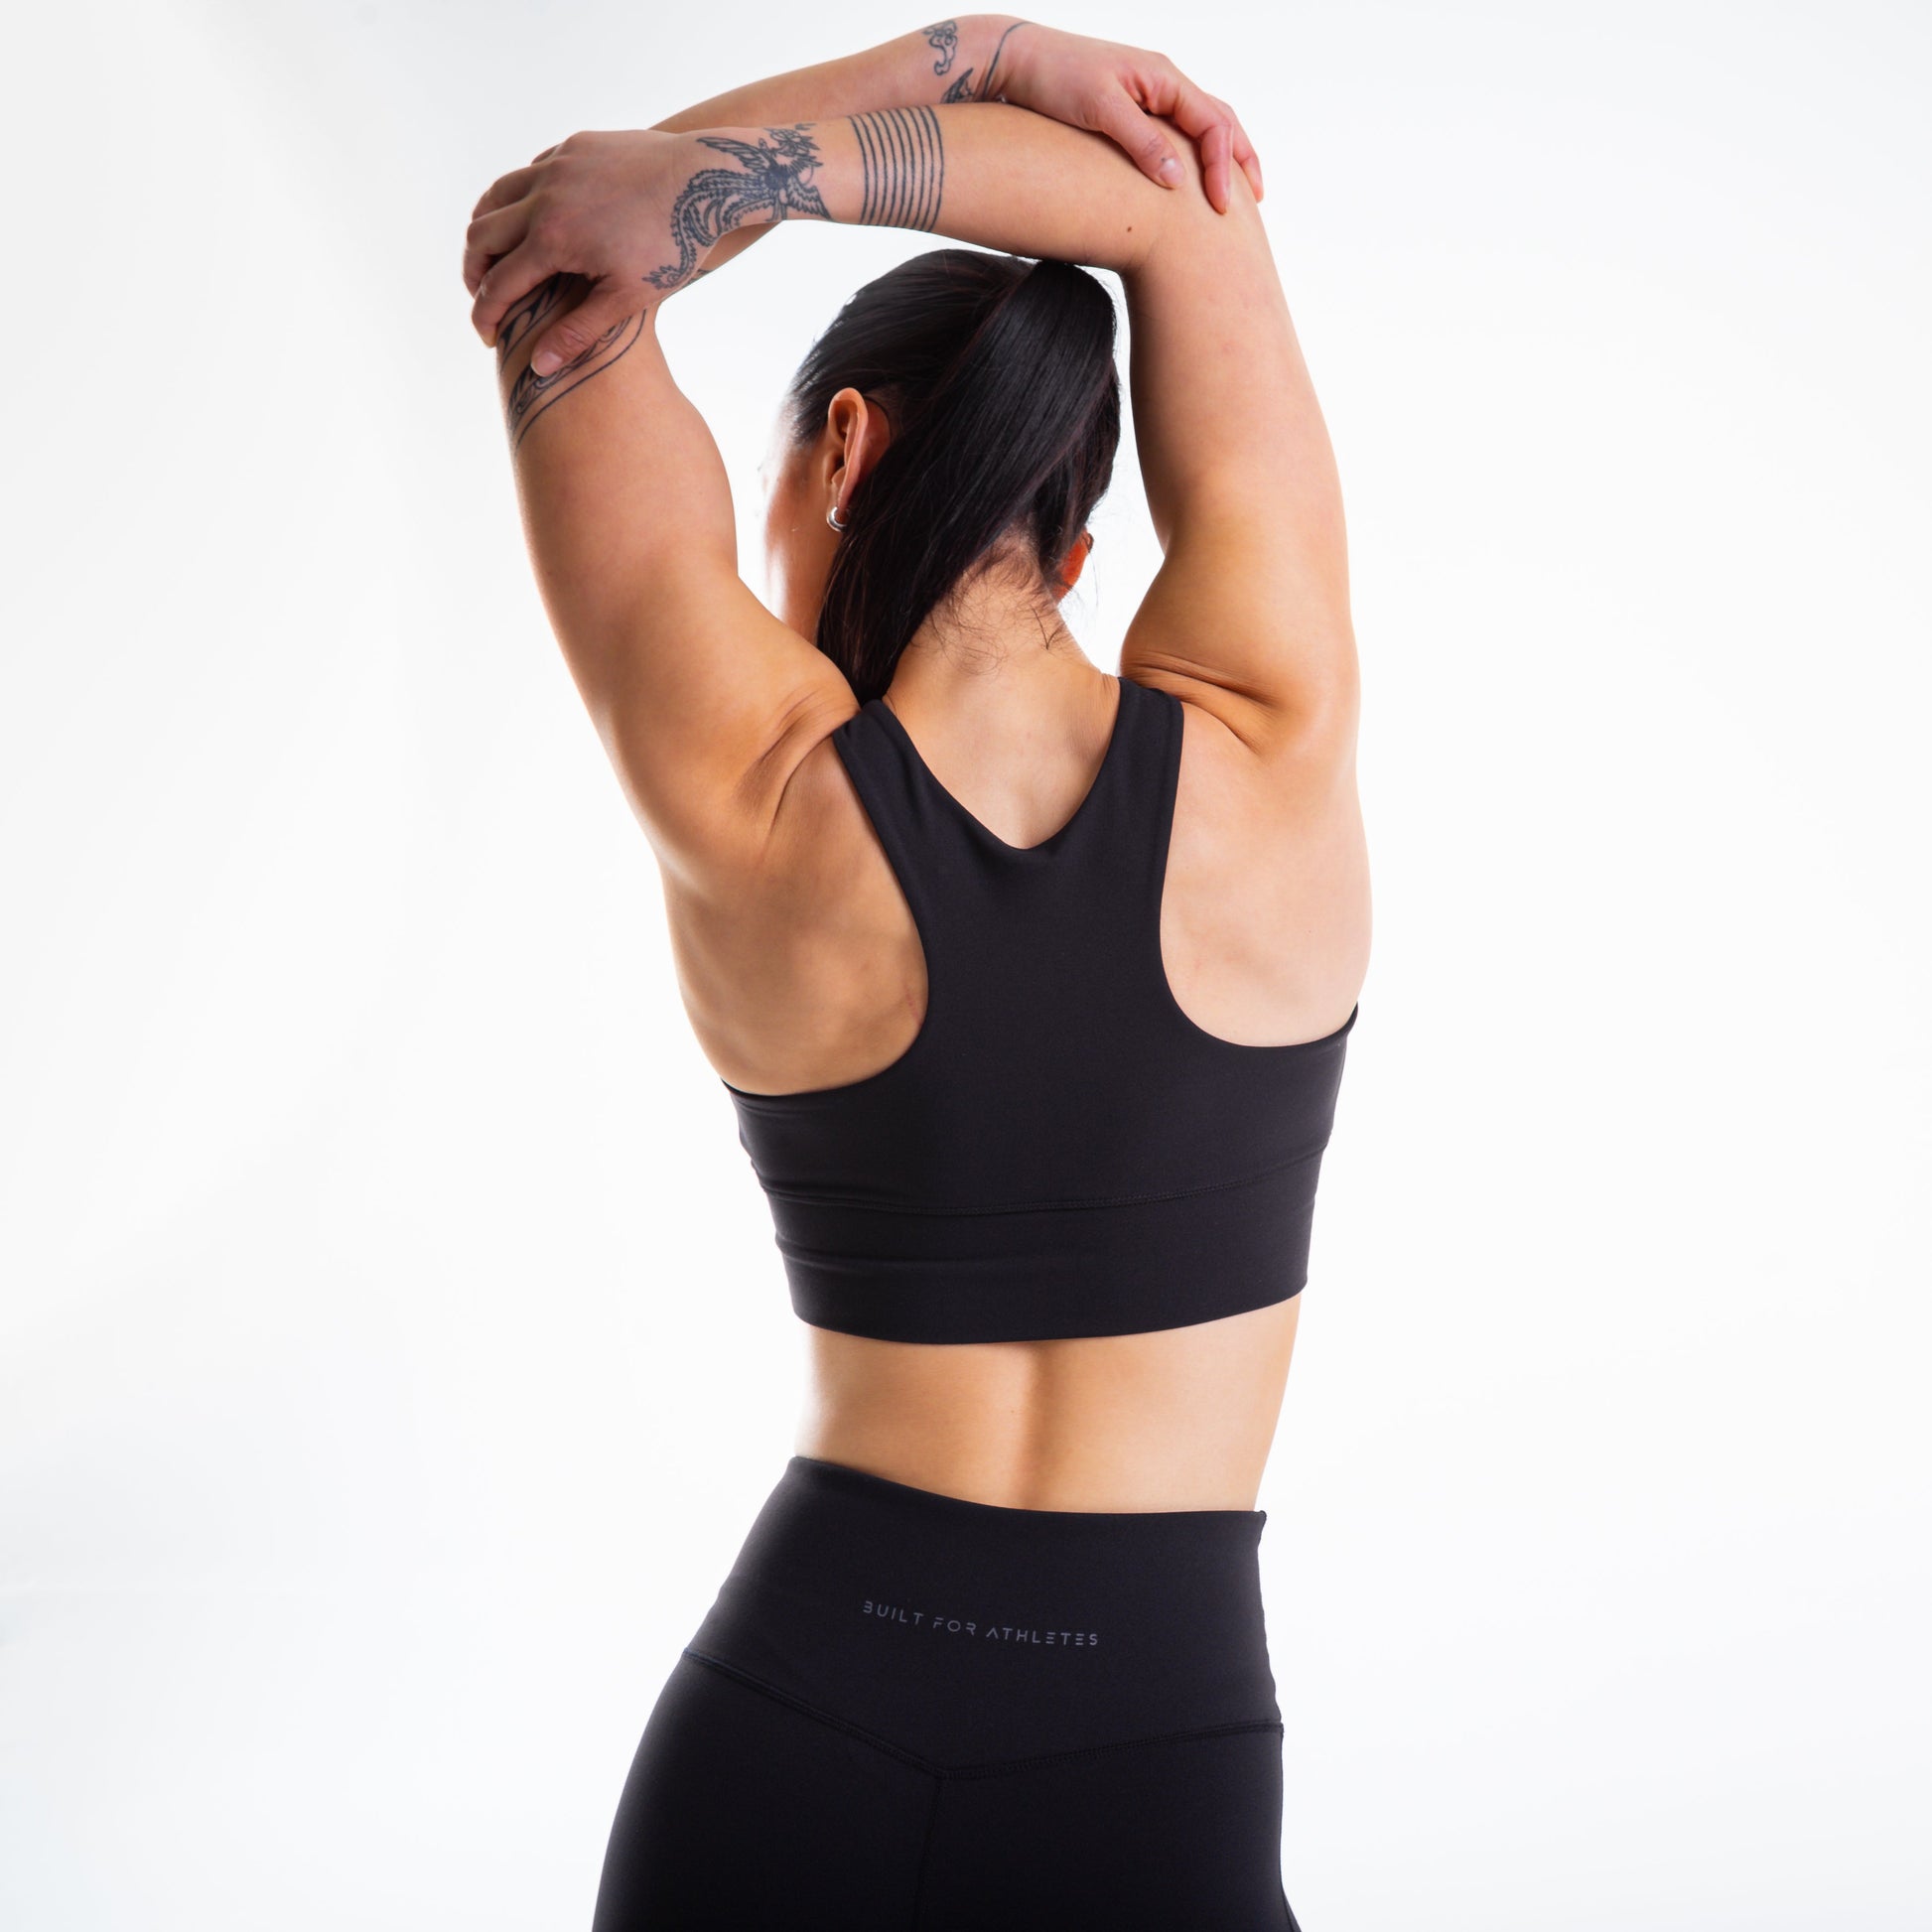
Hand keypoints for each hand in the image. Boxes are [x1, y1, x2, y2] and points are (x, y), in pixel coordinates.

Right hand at [466, 129, 707, 371]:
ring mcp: (556, 165)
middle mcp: (544, 196)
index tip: (487, 337)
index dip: (485, 316)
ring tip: (496, 258)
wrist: (707, 179)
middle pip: (482, 235)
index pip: (499, 284)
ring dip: (487, 230)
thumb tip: (539, 367)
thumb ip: (578, 331)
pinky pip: (528, 173)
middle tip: (483, 297)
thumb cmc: (673, 243)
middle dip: (475, 273)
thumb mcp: (628, 297)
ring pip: (496, 196)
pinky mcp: (573, 147)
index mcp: (552, 238)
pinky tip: (532, 221)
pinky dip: (518, 200)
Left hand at [992, 24, 1262, 215]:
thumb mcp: (1099, 110)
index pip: (1214, 124)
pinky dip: (1194, 157)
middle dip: (1240, 160)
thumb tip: (1177, 180)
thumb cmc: (1054, 80)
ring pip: (1202, 126)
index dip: (1222, 168)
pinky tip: (1190, 184)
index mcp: (1164, 78)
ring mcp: (1150, 96)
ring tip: (1233, 195)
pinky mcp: (1133, 110)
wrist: (1018, 61)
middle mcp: (1164, 83)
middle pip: (1220, 121)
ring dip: (1222, 158)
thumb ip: (1141, 142)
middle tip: (1255, 202)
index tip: (1221, 209)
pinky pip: (1177, 133)